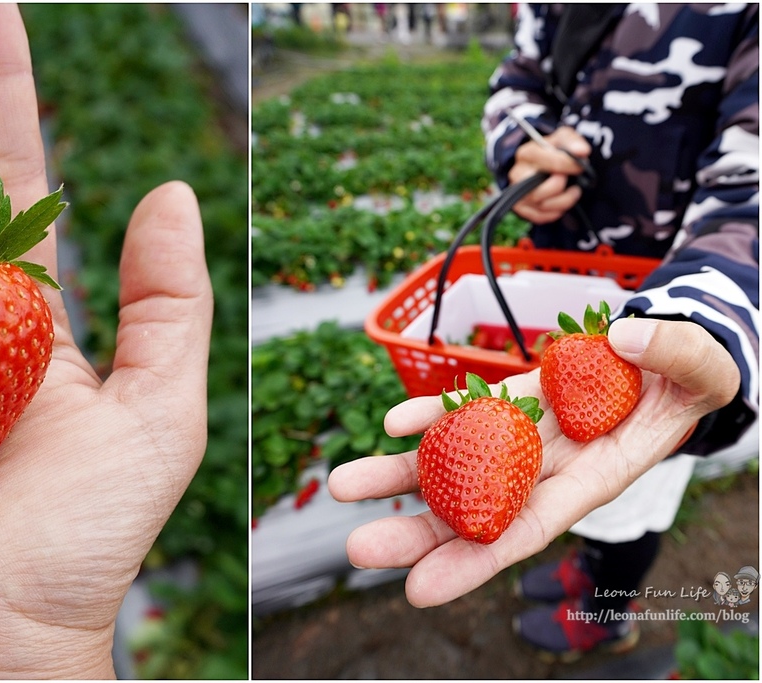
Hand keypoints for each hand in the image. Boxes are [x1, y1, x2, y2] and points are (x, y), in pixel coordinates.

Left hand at [328, 317, 737, 607]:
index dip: (475, 560)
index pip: (529, 529)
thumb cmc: (694, 372)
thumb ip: (674, 356)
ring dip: (401, 476)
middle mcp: (550, 465)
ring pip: (458, 460)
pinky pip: (468, 409)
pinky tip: (391, 423)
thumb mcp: (703, 366)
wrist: (667, 348)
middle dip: (417, 532)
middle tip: (357, 547)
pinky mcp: (513, 397)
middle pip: (476, 507)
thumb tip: (624, 339)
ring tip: (344, 486)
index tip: (417, 590)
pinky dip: (431, 416)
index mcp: (597, 476)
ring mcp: (525, 432)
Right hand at [507, 125, 590, 223]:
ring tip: (573, 191)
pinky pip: (541, 217)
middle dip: (560, 187)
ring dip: (565, 200)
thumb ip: (572, 142)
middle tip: (569, 181)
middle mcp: (517, 175)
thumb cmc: (552, 151)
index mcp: (526, 154)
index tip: (580, 166)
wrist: (539, 165)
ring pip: (543, 206)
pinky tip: (561, 201)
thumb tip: (582, 151)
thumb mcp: (562, 138)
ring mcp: (517, 193)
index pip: (548, 162)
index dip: (568, 165)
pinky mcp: (521, 208)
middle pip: (539, 191)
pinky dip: (556, 211)